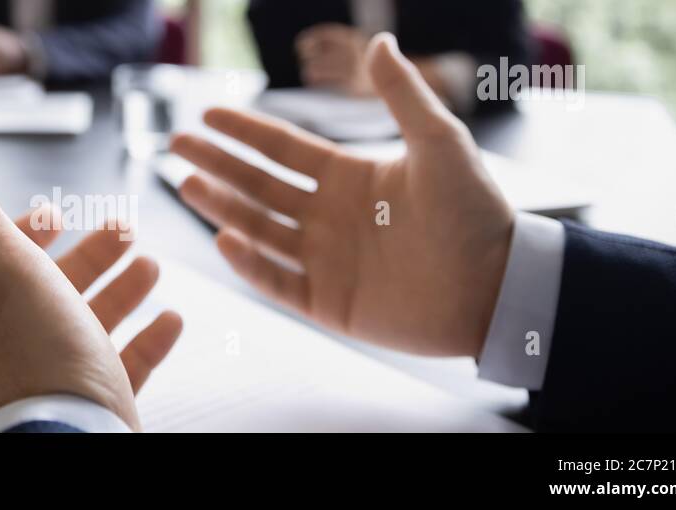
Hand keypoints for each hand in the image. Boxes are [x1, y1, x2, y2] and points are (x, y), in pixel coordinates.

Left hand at [0, 140, 181, 429]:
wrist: (70, 444)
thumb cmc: (34, 362)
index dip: (23, 231)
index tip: (54, 212)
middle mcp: (15, 347)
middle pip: (51, 289)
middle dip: (87, 255)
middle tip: (122, 229)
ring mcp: (56, 378)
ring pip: (89, 325)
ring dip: (119, 289)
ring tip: (148, 265)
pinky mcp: (95, 406)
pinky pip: (124, 367)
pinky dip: (148, 339)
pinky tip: (169, 320)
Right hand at [172, 34, 513, 358]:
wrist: (498, 287)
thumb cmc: (476, 213)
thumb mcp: (440, 143)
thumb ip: (402, 96)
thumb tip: (379, 41)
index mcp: (349, 177)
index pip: (283, 150)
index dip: (244, 132)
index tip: (206, 115)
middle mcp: (329, 216)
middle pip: (259, 185)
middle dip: (218, 164)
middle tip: (176, 145)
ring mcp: (325, 259)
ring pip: (260, 230)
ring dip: (223, 206)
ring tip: (188, 183)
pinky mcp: (328, 302)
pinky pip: (277, 280)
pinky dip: (250, 263)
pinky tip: (225, 238)